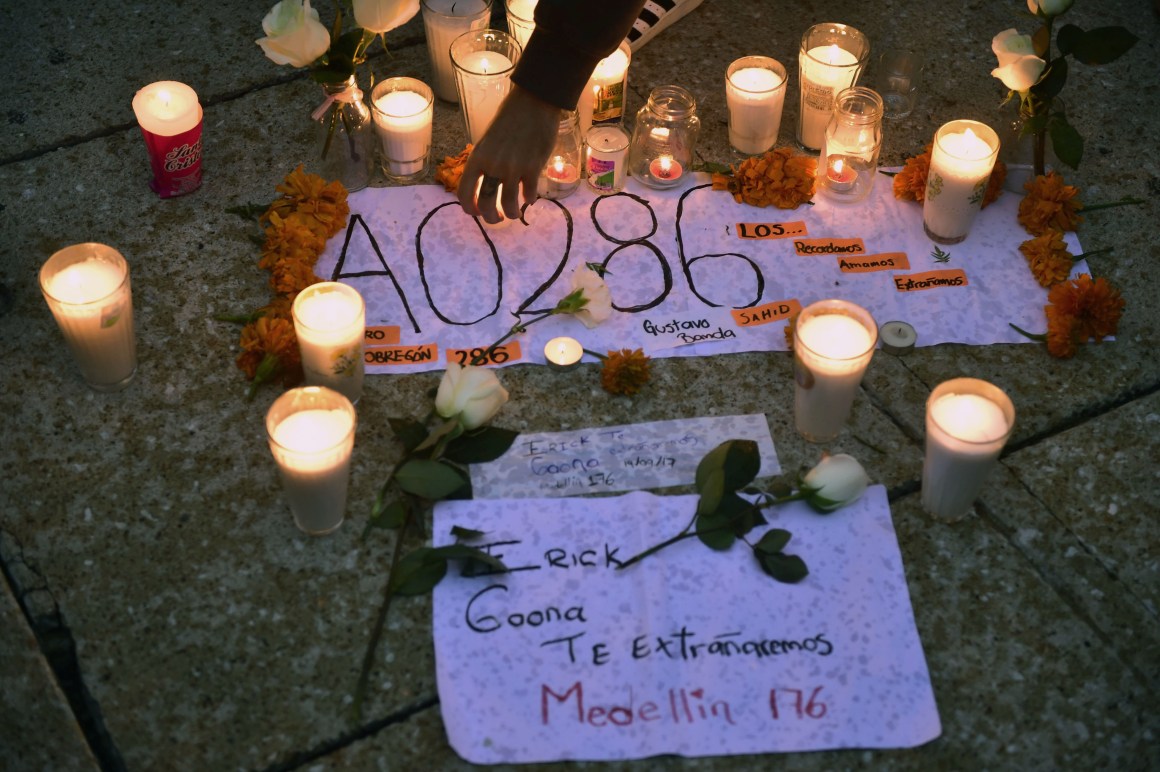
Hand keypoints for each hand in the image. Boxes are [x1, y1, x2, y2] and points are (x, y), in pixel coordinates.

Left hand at [457, 86, 560, 222]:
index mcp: (477, 157)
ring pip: (509, 204)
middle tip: (496, 218)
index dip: (469, 207)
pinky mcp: (533, 169)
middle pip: (486, 203)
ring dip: (512, 213)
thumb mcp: (488, 140)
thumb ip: (486, 161)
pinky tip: (530, 196)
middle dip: (490, 217)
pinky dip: (529, 199)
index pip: (464, 191)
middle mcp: (492, 166)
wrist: (534, 103)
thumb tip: (487, 183)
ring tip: (514, 213)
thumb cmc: (509, 118)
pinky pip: (529, 194)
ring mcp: (513, 168)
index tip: (475, 212)